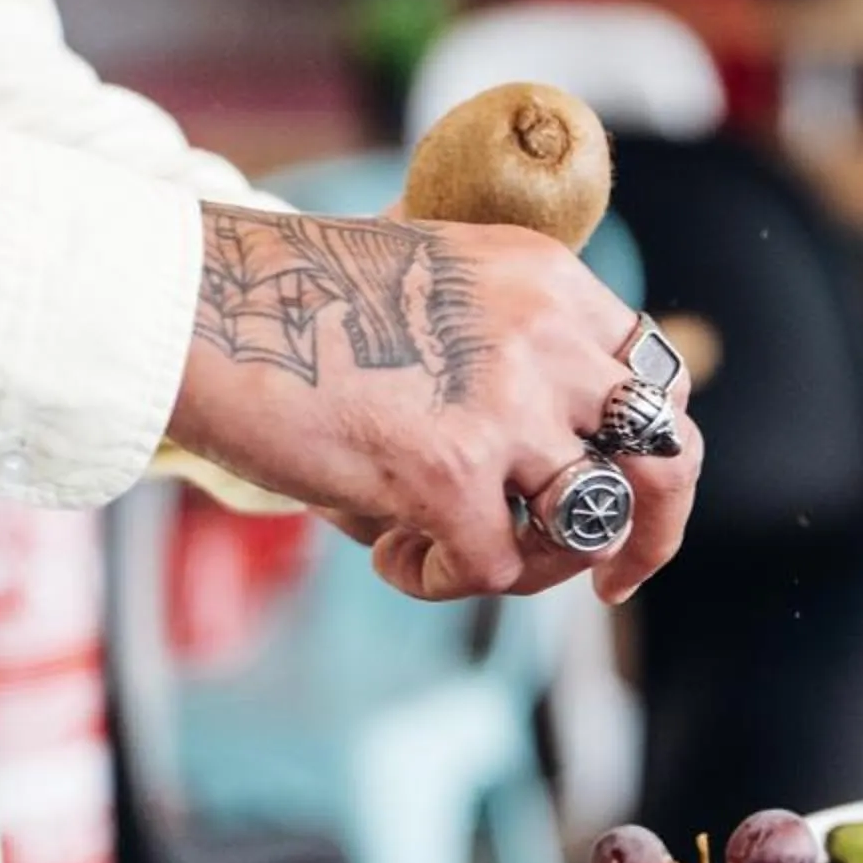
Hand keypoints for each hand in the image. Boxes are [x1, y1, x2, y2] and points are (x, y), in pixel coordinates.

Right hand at [164, 205, 699, 603]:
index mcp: (548, 281)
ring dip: (531, 564)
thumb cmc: (290, 308)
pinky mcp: (452, 472)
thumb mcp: (430, 286)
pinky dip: (441, 577)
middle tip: (615, 581)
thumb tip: (544, 466)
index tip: (624, 497)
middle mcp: (545, 335)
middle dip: (653, 534)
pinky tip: (389, 550)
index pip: (656, 380)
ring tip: (450, 552)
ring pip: (588, 525)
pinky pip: (495, 568)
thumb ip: (501, 348)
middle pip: (667, 456)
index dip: (652, 454)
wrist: (195, 306)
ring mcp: (505, 404)